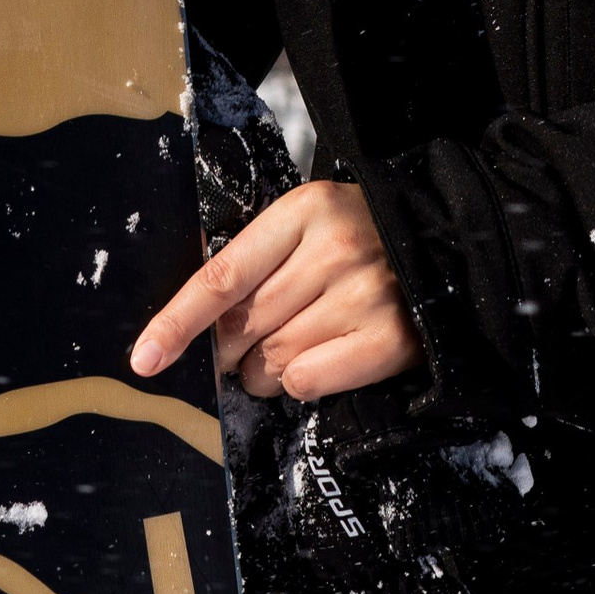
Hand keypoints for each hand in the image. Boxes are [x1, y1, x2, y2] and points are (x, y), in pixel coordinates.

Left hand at [130, 181, 419, 404]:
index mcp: (304, 210)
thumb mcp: (308, 223)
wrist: (449, 244)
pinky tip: (322, 361)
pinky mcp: (390, 338)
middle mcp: (334, 250)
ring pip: (273, 362)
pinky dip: (302, 383)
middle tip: (243, 348)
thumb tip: (193, 323)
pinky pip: (309, 383)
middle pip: (243, 329)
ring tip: (296, 346)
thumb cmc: (362, 236)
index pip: (222, 276)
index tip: (145, 359)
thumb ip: (254, 258)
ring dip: (267, 370)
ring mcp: (365, 295)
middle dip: (230, 352)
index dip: (178, 322)